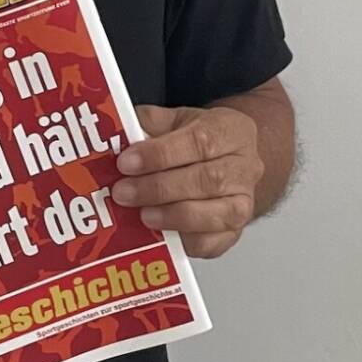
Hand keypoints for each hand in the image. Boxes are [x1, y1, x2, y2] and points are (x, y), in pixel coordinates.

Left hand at [110, 105, 263, 257]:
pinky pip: (212, 242)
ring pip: (215, 214)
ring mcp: (243, 202)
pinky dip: (184, 240)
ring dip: (172, 216)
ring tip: (140, 214)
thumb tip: (118, 134)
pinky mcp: (234, 232)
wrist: (227, 160)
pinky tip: (160, 233)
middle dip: (158, 189)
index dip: (160, 154)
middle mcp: (243, 167)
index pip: (198, 141)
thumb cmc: (200, 140)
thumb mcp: (175, 119)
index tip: (127, 162)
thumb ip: (149, 123)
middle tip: (123, 192)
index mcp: (230, 131)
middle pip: (207, 181)